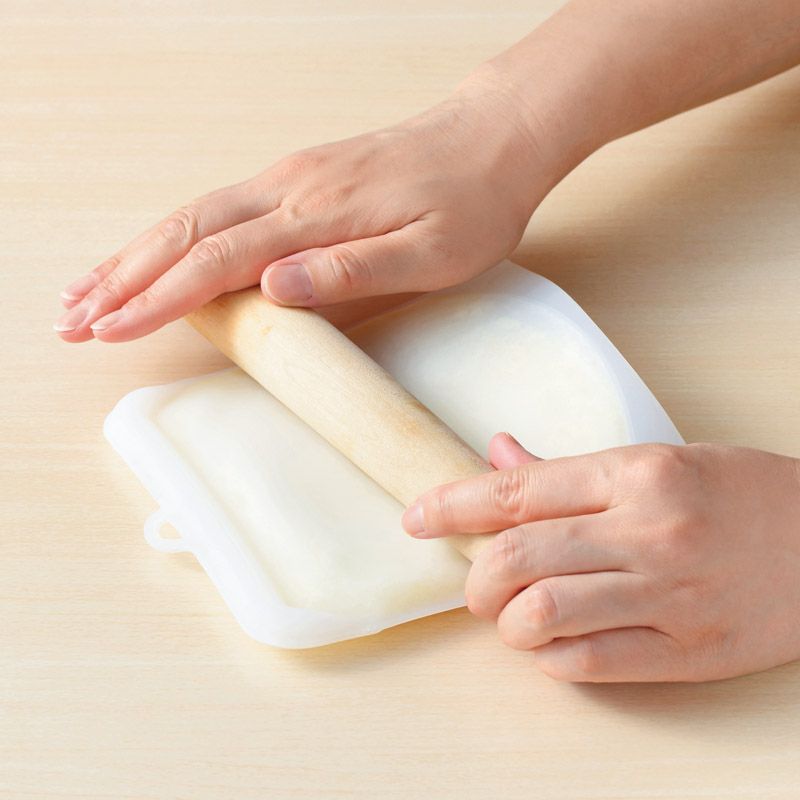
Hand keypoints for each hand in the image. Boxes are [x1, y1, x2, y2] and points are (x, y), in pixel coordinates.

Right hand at [54, 80, 554, 343]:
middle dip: (122, 278)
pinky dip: (172, 234)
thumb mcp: (431, 253)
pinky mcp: (297, 177)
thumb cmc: (470, 204)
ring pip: (191, 215)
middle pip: (183, 232)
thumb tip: (271, 289)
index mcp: (315, 215)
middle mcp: (288, 189)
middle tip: (72, 317)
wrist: (491, 140)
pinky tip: (155, 250)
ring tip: (89, 288)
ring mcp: (288, 178)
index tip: (110, 329)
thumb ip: (351, 271)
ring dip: (134, 254)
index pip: (215, 261)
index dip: (158, 299)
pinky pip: (218, 206)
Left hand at [402, 434, 799, 681]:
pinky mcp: (689, 650)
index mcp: (636, 474)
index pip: (517, 491)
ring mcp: (670, 593)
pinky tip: (553, 645)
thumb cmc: (738, 494)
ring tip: (511, 615)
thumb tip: (497, 454)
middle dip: (474, 576)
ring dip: (506, 622)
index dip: (453, 505)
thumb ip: (570, 471)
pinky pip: (590, 663)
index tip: (416, 517)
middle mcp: (648, 531)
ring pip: (543, 613)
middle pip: (517, 554)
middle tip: (473, 583)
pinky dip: (551, 658)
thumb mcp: (657, 461)